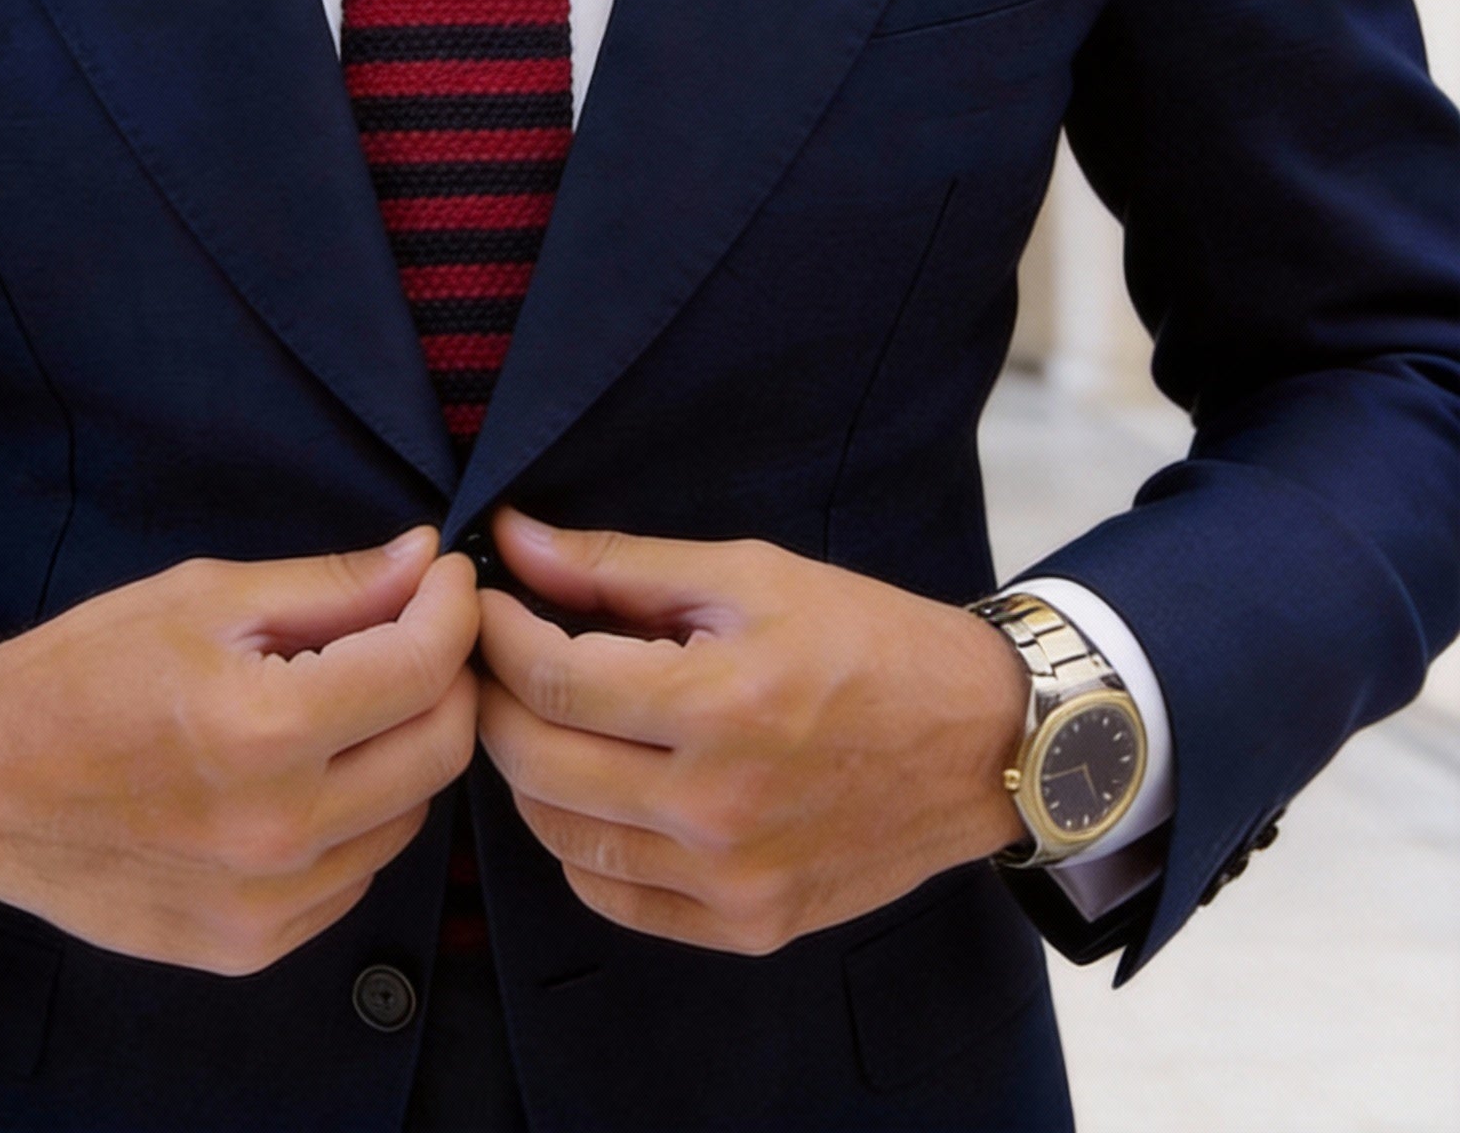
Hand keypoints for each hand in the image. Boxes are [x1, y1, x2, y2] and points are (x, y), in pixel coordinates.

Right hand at [0, 527, 478, 974]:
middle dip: (447, 675)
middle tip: (416, 631)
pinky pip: (356, 871)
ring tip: (349, 700)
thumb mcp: (203, 597)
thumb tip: (426, 560)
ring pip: (411, 814)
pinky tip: (307, 772)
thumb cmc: (82, 673)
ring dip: (404, 747)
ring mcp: (266, 902)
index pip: (422, 667)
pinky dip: (358, 815)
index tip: (447, 578)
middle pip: (441, 748)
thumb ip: (331, 586)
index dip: (453, 608)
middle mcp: (276, 830)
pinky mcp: (251, 945)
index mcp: (262, 729)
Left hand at [474, 508, 1028, 954]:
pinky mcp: (747, 925)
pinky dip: (578, 841)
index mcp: (722, 705)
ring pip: (559, 835)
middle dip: (495, 697)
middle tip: (496, 655)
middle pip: (537, 761)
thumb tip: (514, 540)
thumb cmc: (869, 642)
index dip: (497, 633)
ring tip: (543, 713)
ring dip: (528, 769)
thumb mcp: (749, 575)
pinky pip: (612, 895)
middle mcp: (719, 808)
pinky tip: (594, 785)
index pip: (551, 679)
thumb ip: (619, 566)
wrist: (982, 742)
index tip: (485, 601)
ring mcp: (731, 880)